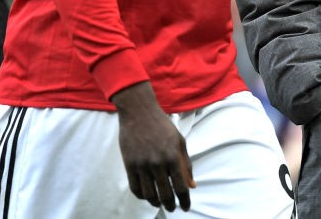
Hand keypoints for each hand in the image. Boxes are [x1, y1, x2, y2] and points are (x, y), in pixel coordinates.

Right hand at [112, 82, 194, 211]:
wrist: (139, 113)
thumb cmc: (163, 126)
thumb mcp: (180, 142)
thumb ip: (186, 165)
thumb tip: (192, 186)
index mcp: (173, 157)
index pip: (180, 187)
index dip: (184, 200)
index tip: (185, 207)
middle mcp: (158, 163)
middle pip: (165, 194)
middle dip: (171, 205)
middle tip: (173, 208)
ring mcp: (142, 165)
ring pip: (149, 194)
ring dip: (156, 202)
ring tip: (161, 203)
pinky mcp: (129, 165)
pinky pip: (135, 188)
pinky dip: (142, 196)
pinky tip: (148, 196)